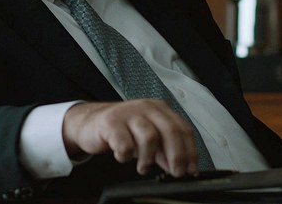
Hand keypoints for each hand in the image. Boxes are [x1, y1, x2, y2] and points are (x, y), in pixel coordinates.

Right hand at [62, 99, 197, 176]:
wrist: (90, 122)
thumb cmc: (122, 130)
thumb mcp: (147, 138)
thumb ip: (165, 150)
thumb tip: (182, 168)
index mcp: (159, 109)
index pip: (182, 128)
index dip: (190, 151)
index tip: (191, 170)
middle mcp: (146, 107)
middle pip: (170, 130)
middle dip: (177, 155)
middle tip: (176, 173)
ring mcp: (128, 113)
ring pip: (149, 136)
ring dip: (149, 158)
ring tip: (143, 167)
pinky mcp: (110, 122)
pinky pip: (124, 143)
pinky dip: (126, 155)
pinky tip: (123, 157)